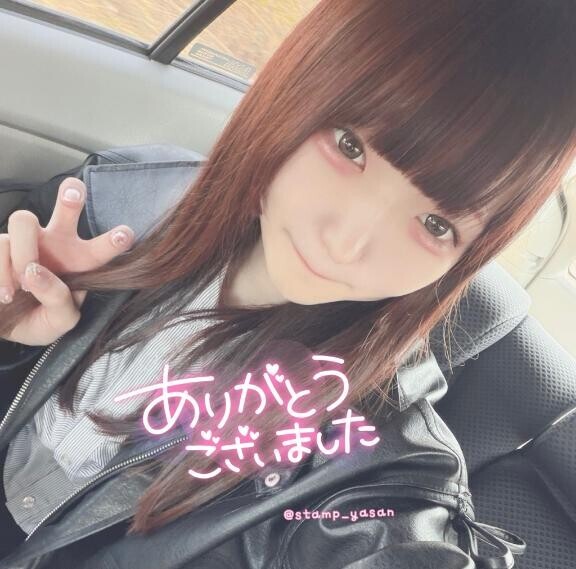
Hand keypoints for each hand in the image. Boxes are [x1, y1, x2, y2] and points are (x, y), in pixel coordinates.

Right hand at [0, 177, 134, 345]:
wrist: (4, 324)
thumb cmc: (41, 318)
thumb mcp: (60, 320)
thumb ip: (58, 301)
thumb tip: (36, 274)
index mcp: (80, 261)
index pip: (100, 248)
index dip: (112, 241)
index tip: (126, 234)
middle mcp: (56, 243)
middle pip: (66, 208)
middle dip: (71, 196)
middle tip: (73, 196)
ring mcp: (25, 241)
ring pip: (24, 221)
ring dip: (24, 252)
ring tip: (24, 284)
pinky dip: (2, 273)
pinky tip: (5, 295)